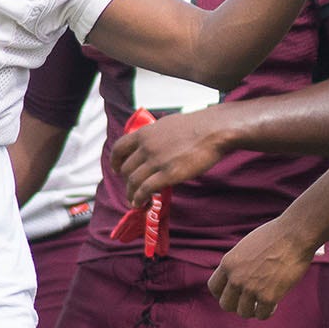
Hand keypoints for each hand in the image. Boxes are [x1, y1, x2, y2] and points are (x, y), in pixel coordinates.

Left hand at [111, 108, 236, 200]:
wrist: (213, 131)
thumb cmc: (197, 125)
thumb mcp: (168, 124)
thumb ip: (156, 135)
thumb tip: (152, 143)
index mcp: (145, 133)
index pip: (119, 148)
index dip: (115, 160)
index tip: (116, 168)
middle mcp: (146, 147)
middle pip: (126, 168)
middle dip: (126, 181)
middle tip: (131, 187)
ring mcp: (156, 161)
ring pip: (134, 181)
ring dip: (131, 193)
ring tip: (133, 200)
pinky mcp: (168, 174)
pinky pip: (146, 190)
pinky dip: (139, 198)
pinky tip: (140, 203)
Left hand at [209, 217, 316, 318]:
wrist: (295, 235)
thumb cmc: (276, 235)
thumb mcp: (247, 246)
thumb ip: (239, 263)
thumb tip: (239, 277)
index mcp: (228, 263)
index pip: (214, 288)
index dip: (224, 293)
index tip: (235, 293)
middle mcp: (236, 278)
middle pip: (226, 304)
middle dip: (237, 304)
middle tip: (250, 301)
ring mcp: (251, 289)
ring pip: (243, 312)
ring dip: (253, 310)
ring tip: (263, 303)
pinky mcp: (268, 297)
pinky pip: (262, 315)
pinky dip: (268, 311)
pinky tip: (275, 303)